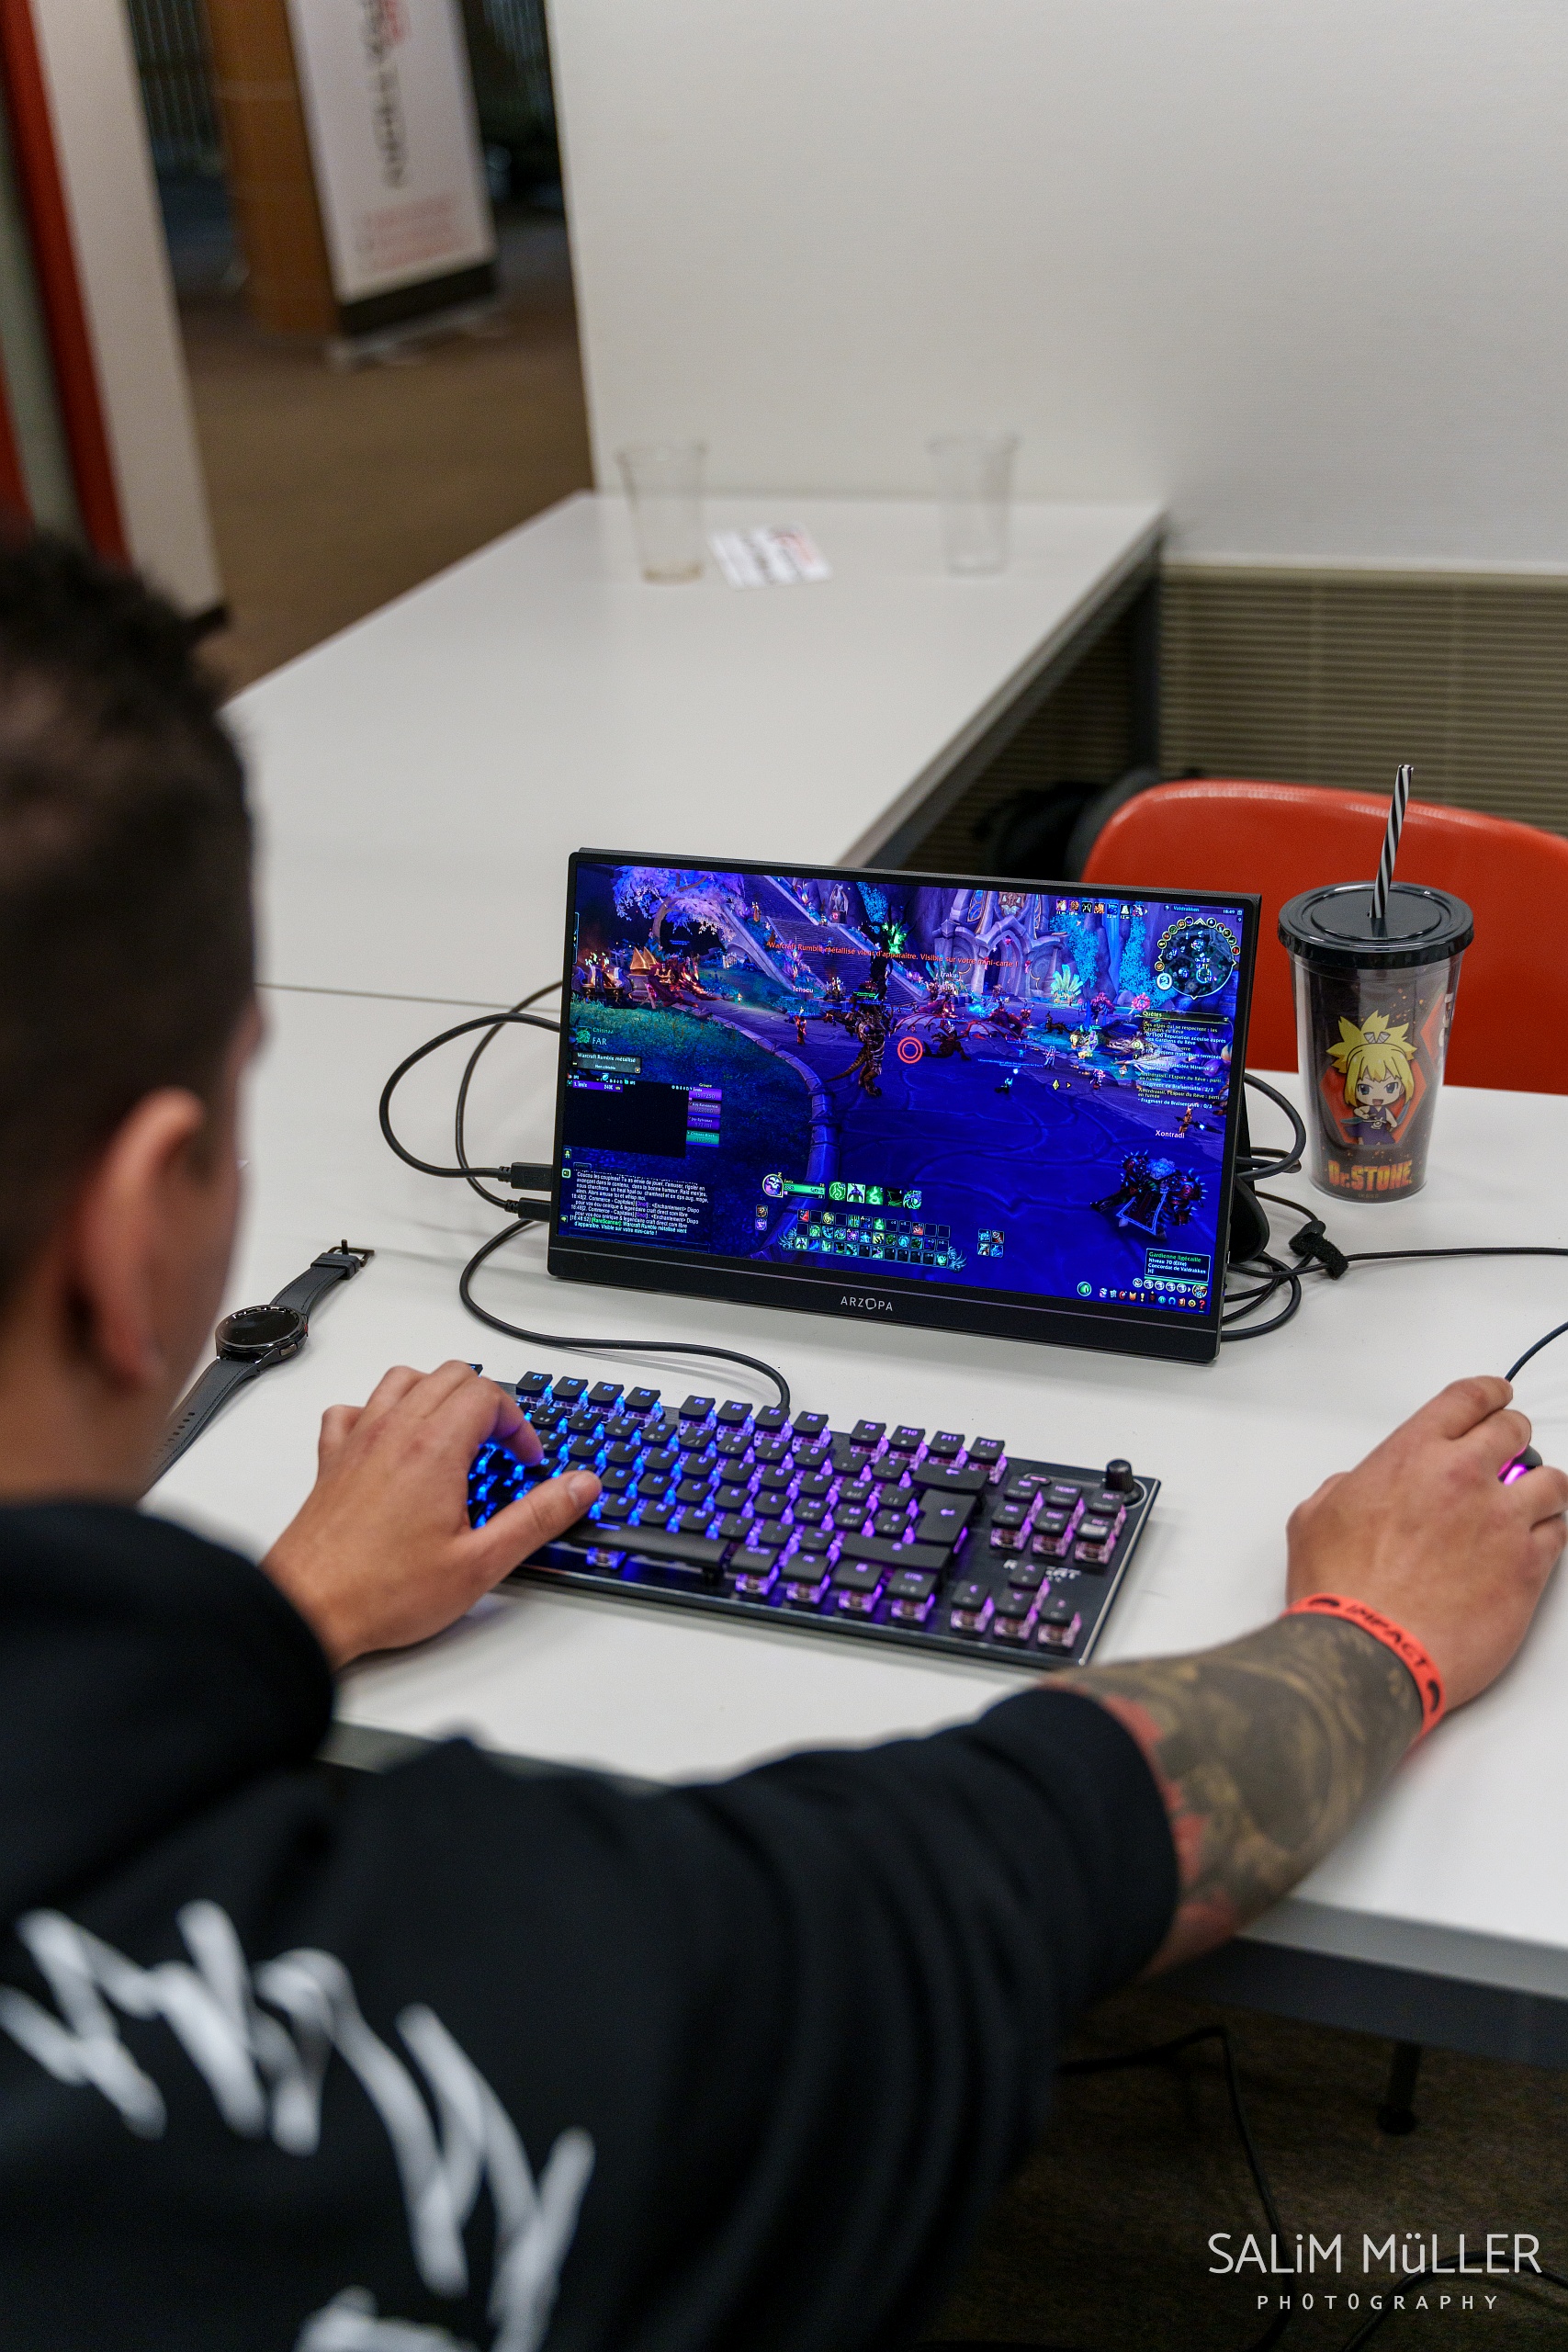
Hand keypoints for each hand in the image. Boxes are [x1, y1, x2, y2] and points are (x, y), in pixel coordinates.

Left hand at [262, 1361, 598, 1666]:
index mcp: (434, 1449)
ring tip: (456, 1433)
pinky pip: (353, 1409)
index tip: (525, 1461)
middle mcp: (394, 1432)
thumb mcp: (480, 1563)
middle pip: (450, 1375)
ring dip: (437, 1394)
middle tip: (500, 1447)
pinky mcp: (332, 1461)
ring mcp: (358, 1441)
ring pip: (403, 1380)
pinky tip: (392, 1441)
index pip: (487, 1396)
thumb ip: (536, 1518)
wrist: (308, 1608)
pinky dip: (378, 1411)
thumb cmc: (381, 1592)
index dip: (517, 1425)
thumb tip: (579, 1487)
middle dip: (486, 1403)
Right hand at [1286, 1376, 1567, 1708]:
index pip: (1466, 1399)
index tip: (1497, 1397)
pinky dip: (1549, 1532)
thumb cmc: (1340, 1592)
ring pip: (1551, 1480)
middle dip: (1513, 1437)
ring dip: (1539, 1486)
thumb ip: (1344, 1490)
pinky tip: (1532, 1543)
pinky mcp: (1528, 1566)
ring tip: (1527, 1502)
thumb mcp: (1315, 1519)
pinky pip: (1560, 1532)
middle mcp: (1462, 1476)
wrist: (1369, 1649)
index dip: (1489, 1394)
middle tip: (1509, 1451)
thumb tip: (1357, 1490)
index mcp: (1411, 1455)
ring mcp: (1502, 1519)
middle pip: (1514, 1430)